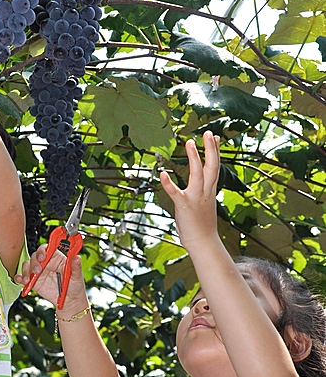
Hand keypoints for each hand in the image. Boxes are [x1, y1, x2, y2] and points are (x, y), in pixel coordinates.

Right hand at [15, 244, 87, 316]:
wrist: (69, 301)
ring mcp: (39, 271)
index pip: (47, 249)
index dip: (43, 250)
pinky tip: (21, 280)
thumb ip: (76, 266)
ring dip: (26, 270)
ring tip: (28, 279)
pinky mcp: (34, 281)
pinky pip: (24, 276)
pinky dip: (20, 277)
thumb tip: (77, 258)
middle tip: (37, 270)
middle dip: (34, 262)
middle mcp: (47, 262)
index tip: (42, 256)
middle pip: (35, 256)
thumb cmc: (74, 285)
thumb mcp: (77, 276)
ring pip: (27, 265)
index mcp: (57, 257)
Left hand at [160, 131, 219, 251]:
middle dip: (211, 149)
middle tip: (208, 133)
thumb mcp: (205, 203)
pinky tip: (163, 174)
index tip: (214, 136)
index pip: (215, 167)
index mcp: (210, 190)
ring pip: (197, 175)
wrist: (204, 244)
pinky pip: (176, 193)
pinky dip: (169, 184)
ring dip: (194, 158)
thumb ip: (203, 191)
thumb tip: (202, 185)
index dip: (215, 151)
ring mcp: (195, 198)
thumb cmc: (202, 225)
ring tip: (190, 142)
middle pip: (212, 167)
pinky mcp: (184, 206)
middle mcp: (205, 192)